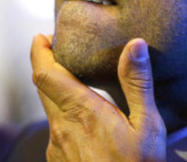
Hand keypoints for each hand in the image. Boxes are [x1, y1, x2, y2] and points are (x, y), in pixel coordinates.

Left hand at [31, 34, 166, 160]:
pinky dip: (63, 115)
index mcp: (82, 112)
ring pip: (48, 109)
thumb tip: (135, 46)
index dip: (39, 51)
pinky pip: (55, 130)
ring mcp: (57, 147)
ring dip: (55, 91)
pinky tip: (83, 120)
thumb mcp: (147, 127)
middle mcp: (62, 128)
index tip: (43, 37)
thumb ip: (137, 84)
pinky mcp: (58, 161)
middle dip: (45, 64)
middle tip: (54, 49)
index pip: (46, 73)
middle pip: (41, 86)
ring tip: (74, 82)